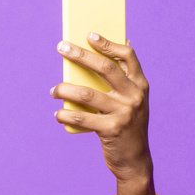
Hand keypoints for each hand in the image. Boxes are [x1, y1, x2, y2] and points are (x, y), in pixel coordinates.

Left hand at [50, 33, 151, 180]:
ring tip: (53, 91)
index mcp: (140, 85)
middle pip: (105, 68)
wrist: (134, 160)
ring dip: (65, 89)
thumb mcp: (130, 101)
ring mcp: (124, 113)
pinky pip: (82, 118)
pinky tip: (58, 114)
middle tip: (61, 47)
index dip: (108, 43)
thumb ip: (119, 82)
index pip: (127, 56)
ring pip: (87, 94)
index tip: (89, 35)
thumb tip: (97, 56)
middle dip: (80, 55)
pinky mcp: (111, 130)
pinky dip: (65, 115)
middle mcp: (135, 96)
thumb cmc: (126, 125)